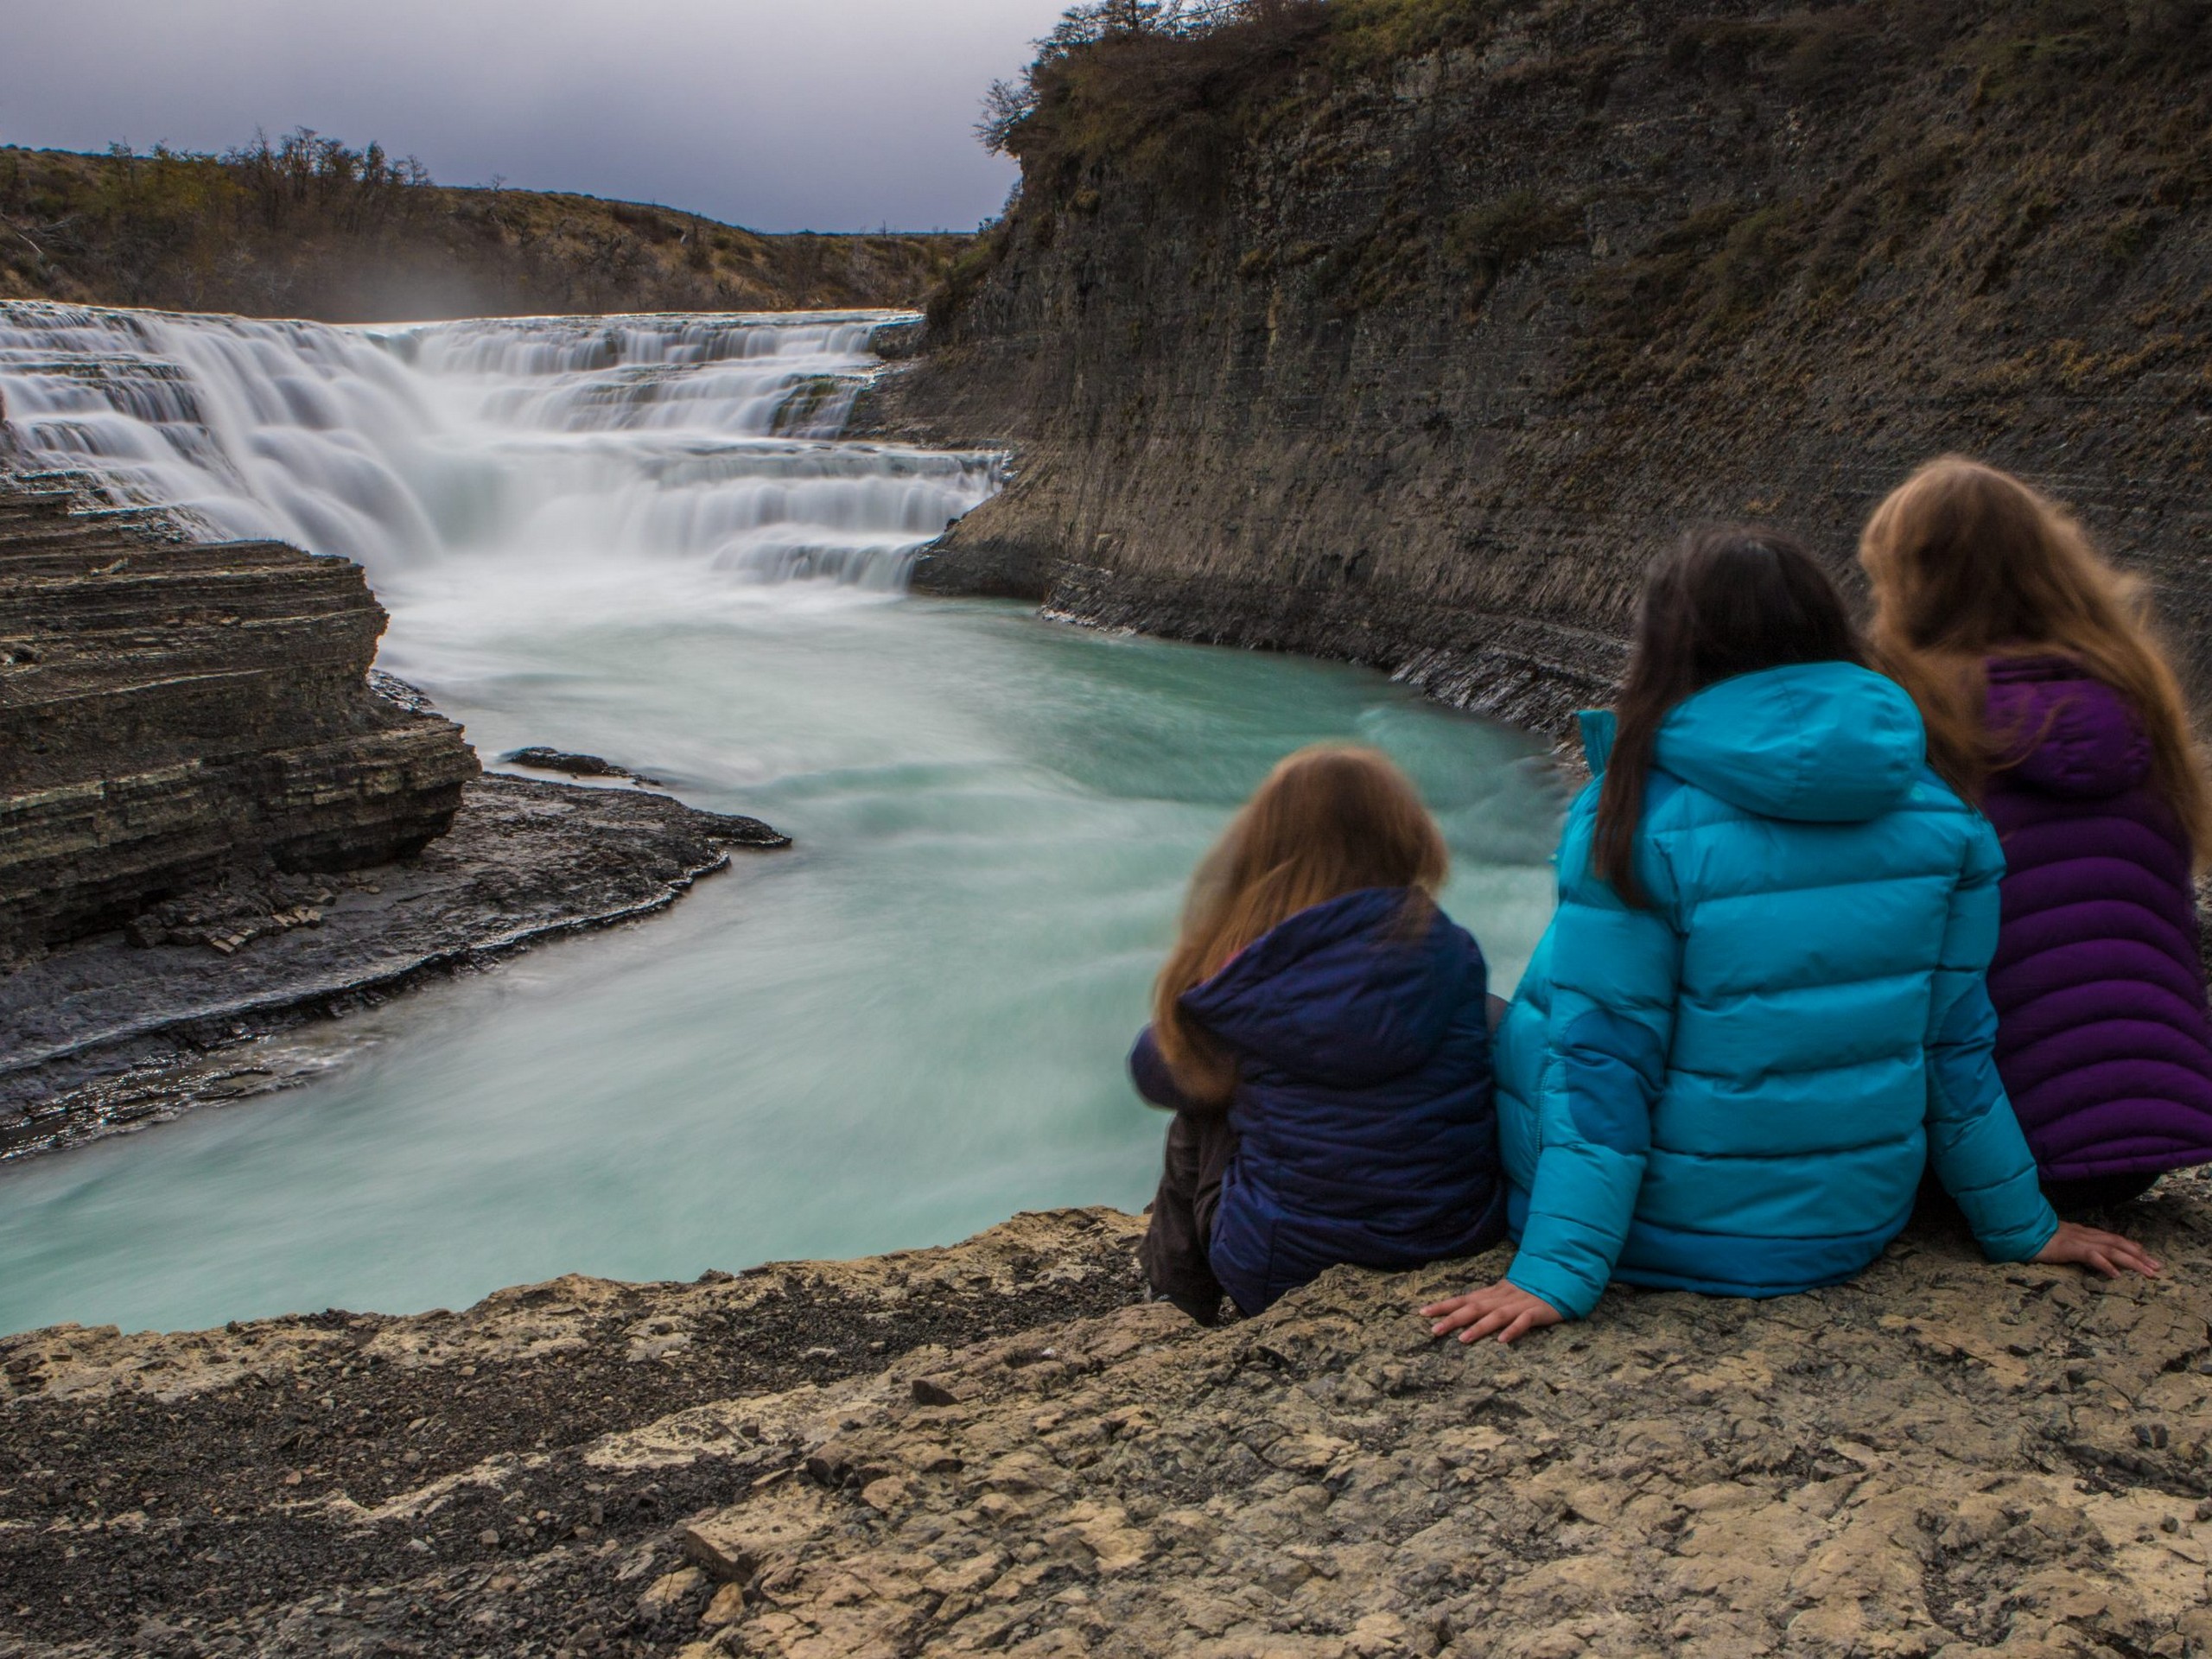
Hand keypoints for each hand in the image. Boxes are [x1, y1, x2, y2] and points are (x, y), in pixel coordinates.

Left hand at [1420, 1280, 1563, 1344]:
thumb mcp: (1503, 1295)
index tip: (1423, 1313)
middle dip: (1453, 1318)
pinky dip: (1513, 1329)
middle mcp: (1502, 1298)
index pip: (1464, 1299)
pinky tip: (1502, 1340)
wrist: (1560, 1280)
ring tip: (1463, 1339)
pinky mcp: (1537, 1312)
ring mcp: (1520, 1304)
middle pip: (1475, 1307)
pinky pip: (1524, 1322)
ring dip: (1480, 1327)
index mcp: (1493, 1294)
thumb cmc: (1528, 1292)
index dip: (1444, 1306)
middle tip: (1434, 1330)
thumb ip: (1485, 1302)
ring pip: (1497, 1315)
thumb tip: (1460, 1310)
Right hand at [2034, 1219, 2160, 1278]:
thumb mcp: (2058, 1240)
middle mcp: (2085, 1234)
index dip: (2131, 1246)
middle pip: (2118, 1243)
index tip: (2146, 1256)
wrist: (2018, 1230)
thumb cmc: (2034, 1237)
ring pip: (2111, 1249)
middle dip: (2140, 1255)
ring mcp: (2078, 1240)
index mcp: (2083, 1233)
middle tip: (2157, 1268)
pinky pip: (2091, 1256)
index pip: (2113, 1238)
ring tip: (2147, 1272)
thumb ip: (2072, 1244)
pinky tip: (2116, 1274)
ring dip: (2132, 1261)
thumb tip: (2084, 1252)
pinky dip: (2106, 1264)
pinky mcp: (2069, 1248)